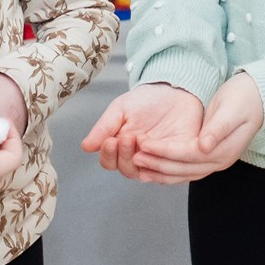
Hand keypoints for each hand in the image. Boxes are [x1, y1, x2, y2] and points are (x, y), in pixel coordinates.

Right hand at [80, 83, 203, 181]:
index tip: (110, 140)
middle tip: (127, 136)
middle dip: (124, 155)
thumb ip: (105, 127)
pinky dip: (162, 164)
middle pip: (127, 170)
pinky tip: (158, 151)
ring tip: (141, 141)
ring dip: (142, 161)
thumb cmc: (147, 100)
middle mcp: (139, 157)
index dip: (108, 155)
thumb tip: (86, 147)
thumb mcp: (122, 109)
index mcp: (122, 147)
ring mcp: (159, 159)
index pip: (110, 162)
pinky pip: (170, 171)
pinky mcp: (178, 158)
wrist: (176, 90)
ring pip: (146, 174)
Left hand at [132, 74, 264, 182]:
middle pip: (183, 168)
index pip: (188, 155)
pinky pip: (186, 168)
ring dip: (160, 172)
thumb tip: (203, 146)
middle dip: (157, 164)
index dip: (165, 151)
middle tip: (134, 157)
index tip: (144, 145)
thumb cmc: (245, 98)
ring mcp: (215, 160)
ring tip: (138, 168)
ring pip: (183, 173)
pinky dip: (169, 170)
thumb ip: (217, 129)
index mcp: (224, 150)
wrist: (258, 95)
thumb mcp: (231, 109)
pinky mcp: (210, 155)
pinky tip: (154, 168)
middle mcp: (219, 160)